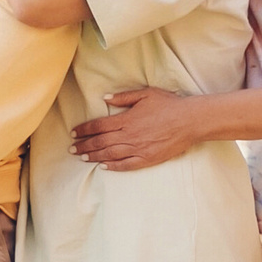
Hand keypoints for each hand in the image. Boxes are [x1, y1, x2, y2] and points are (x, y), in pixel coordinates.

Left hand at [72, 88, 204, 171]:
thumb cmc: (169, 105)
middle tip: (72, 148)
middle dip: (84, 145)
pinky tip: (103, 167)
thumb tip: (105, 98)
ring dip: (93, 156)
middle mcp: (129, 135)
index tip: (73, 133)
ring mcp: (138, 149)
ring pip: (109, 154)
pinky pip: (126, 165)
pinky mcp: (147, 159)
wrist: (190, 121)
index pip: (98, 126)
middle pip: (100, 142)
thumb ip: (123, 97)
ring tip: (82, 158)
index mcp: (126, 119)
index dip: (84, 129)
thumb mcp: (145, 94)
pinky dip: (113, 167)